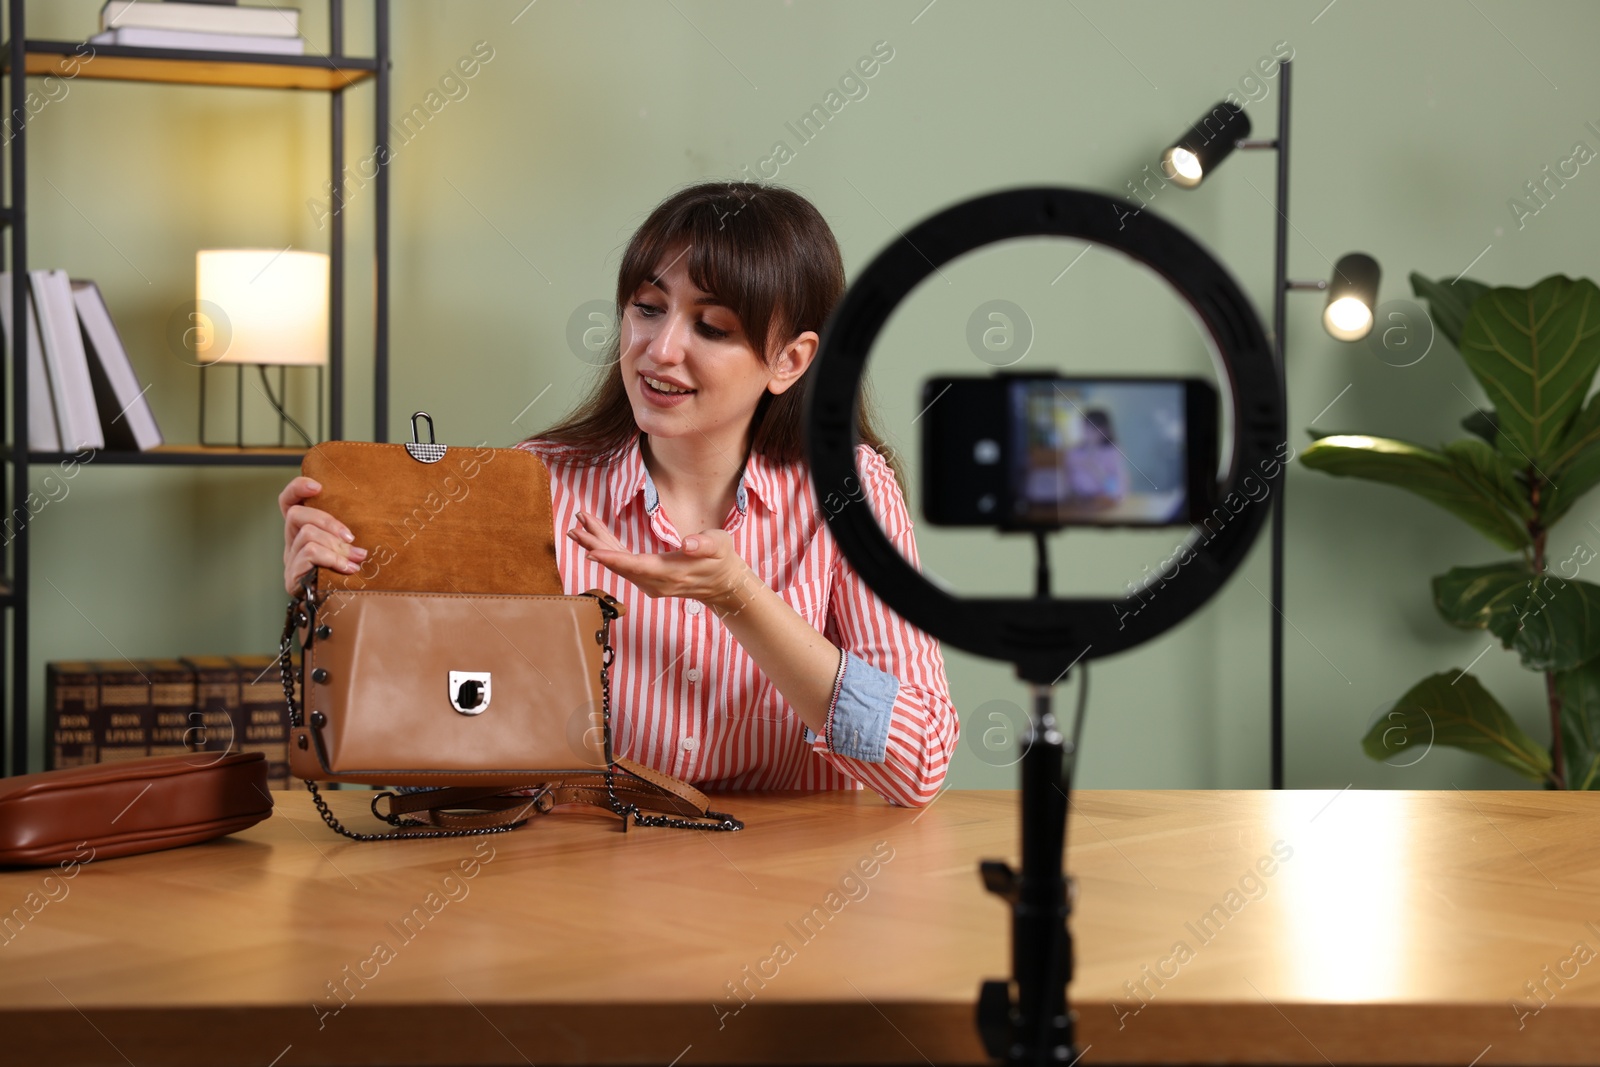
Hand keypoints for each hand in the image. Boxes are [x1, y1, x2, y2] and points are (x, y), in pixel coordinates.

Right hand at [280, 475, 366, 595]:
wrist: (338, 613)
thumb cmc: (348, 575)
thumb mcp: (349, 548)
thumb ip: (349, 534)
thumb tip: (376, 516)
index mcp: (302, 531)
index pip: (288, 502)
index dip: (297, 489)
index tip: (318, 486)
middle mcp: (292, 543)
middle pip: (296, 515)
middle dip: (327, 521)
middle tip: (351, 537)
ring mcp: (290, 560)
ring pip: (307, 534)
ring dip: (336, 546)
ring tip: (357, 558)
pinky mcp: (293, 577)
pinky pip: (310, 554)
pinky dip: (332, 558)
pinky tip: (348, 569)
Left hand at [566, 510, 752, 609]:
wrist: (723, 584)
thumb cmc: (721, 560)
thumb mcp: (721, 546)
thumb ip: (705, 544)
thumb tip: (688, 544)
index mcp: (670, 573)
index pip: (636, 566)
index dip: (612, 559)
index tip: (591, 551)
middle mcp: (654, 583)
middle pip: (620, 565)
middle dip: (596, 546)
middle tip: (576, 528)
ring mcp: (649, 583)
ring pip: (618, 564)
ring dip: (598, 545)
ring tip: (579, 527)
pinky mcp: (647, 579)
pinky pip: (623, 564)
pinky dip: (607, 550)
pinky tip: (595, 537)